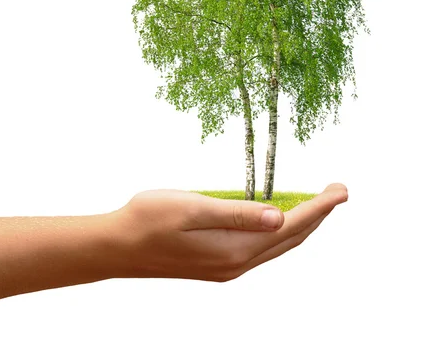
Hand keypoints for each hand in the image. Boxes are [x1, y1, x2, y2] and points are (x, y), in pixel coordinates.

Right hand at [107, 183, 347, 282]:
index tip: (341, 190)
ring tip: (316, 203)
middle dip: (317, 215)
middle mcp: (235, 264)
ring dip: (300, 224)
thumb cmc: (149, 220)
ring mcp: (226, 267)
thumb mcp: (192, 208)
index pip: (289, 226)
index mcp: (234, 250)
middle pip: (289, 239)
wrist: (116, 247)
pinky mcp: (216, 264)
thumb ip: (237, 213)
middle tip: (336, 192)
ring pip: (276, 246)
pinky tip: (277, 219)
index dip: (318, 207)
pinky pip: (260, 248)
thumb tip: (280, 216)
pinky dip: (278, 232)